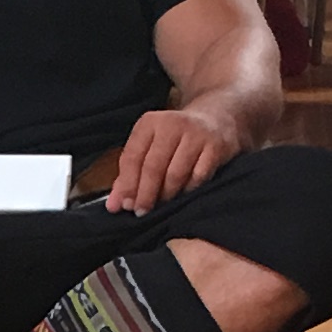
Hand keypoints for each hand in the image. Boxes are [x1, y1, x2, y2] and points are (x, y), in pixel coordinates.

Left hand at [104, 99, 243, 217]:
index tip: (124, 206)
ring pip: (175, 174)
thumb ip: (129, 175)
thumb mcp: (150, 148)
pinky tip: (183, 197)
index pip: (132, 156)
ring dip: (166, 195)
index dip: (127, 184)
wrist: (217, 119)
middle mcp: (172, 124)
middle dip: (145, 194)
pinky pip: (198, 177)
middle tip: (141, 212)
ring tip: (161, 207)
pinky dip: (188, 191)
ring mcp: (196, 134)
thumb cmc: (176, 140)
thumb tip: (114, 205)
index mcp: (150, 123)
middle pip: (153, 166)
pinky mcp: (216, 147)